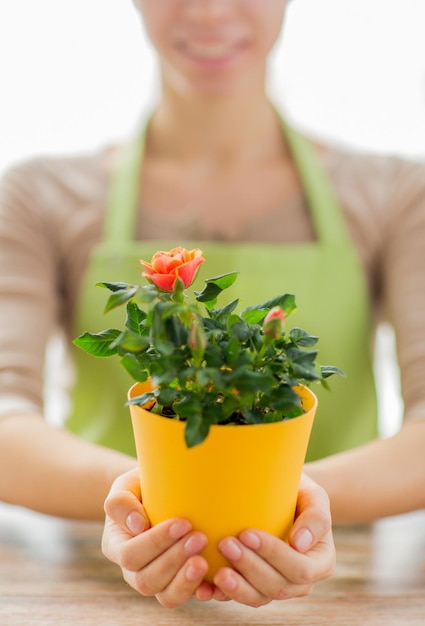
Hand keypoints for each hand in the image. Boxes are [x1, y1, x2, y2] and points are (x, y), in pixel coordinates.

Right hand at [101, 467, 213, 607]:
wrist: (160, 494)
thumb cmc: (141, 488)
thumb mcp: (126, 486)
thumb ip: (121, 502)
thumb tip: (138, 525)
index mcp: (117, 546)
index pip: (131, 554)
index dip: (157, 542)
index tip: (184, 522)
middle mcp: (133, 570)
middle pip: (147, 580)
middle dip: (175, 560)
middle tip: (200, 538)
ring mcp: (157, 580)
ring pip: (166, 596)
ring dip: (186, 581)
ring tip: (205, 561)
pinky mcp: (178, 584)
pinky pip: (187, 597)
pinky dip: (201, 592)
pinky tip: (214, 582)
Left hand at [212, 473, 334, 606]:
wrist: (284, 498)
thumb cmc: (300, 493)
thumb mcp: (314, 496)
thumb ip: (315, 517)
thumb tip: (299, 544)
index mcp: (320, 562)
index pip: (300, 569)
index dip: (273, 555)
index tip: (247, 533)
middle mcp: (300, 581)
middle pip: (276, 586)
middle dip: (249, 567)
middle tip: (224, 543)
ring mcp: (277, 587)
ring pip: (258, 598)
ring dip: (236, 586)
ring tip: (216, 571)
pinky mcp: (255, 587)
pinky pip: (240, 597)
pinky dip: (223, 594)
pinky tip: (206, 585)